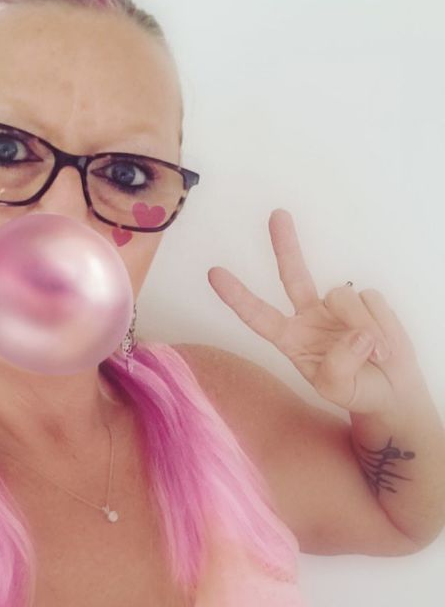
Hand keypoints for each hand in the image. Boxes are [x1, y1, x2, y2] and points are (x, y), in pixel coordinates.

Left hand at [207, 208, 420, 415]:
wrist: (392, 390)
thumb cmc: (356, 391)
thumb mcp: (337, 390)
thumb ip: (339, 367)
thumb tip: (356, 333)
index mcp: (291, 339)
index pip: (259, 316)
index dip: (237, 296)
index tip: (215, 274)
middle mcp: (309, 316)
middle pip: (293, 275)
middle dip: (285, 245)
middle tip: (277, 215)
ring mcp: (337, 306)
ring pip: (344, 297)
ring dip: (364, 327)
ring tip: (375, 354)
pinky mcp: (365, 300)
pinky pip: (371, 300)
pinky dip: (383, 323)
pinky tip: (384, 342)